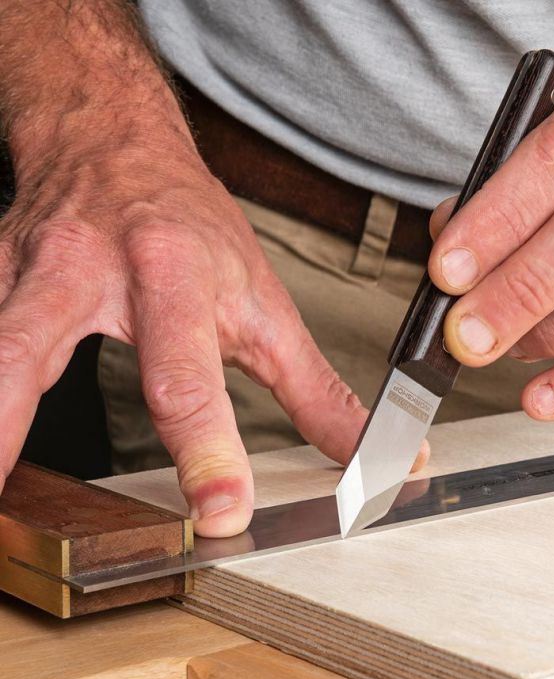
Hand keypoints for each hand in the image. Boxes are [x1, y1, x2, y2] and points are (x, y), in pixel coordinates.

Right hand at [0, 122, 378, 536]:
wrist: (117, 146)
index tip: (222, 512)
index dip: (207, 450)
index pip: (187, 377)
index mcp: (175, 276)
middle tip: (3, 501)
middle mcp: (85, 270)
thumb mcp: (267, 306)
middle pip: (35, 346)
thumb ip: (316, 392)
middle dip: (7, 425)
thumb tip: (372, 453)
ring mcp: (20, 273)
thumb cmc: (195, 229)